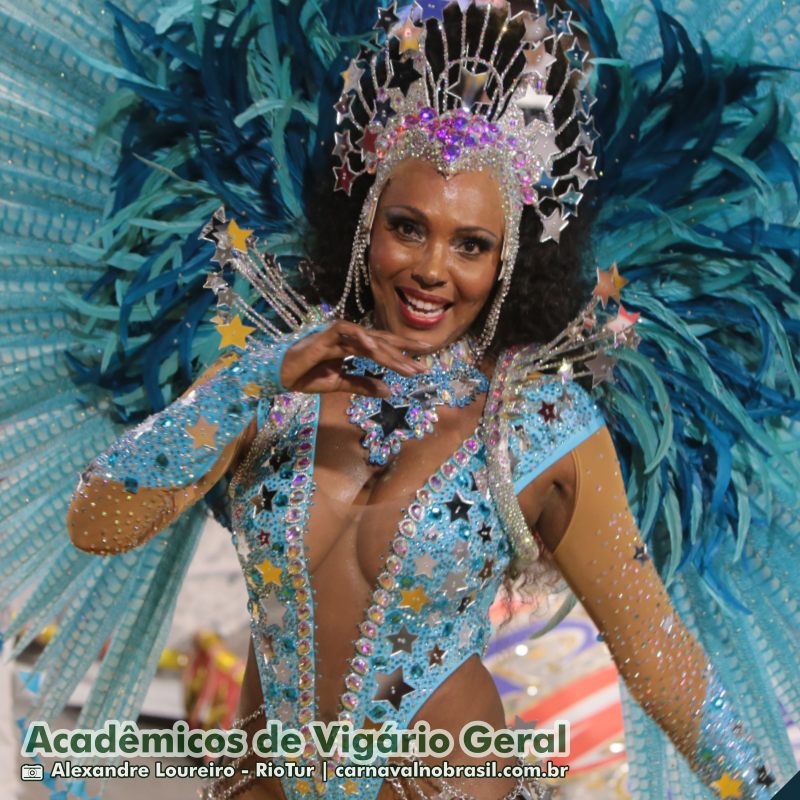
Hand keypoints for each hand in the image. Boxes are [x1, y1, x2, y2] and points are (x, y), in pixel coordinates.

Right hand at [279, 320, 431, 397]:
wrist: (282, 375)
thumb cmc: (308, 376)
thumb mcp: (340, 384)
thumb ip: (363, 385)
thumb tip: (389, 391)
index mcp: (354, 346)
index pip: (383, 348)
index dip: (403, 356)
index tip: (423, 366)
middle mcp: (350, 337)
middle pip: (383, 340)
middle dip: (405, 349)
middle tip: (427, 357)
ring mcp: (339, 334)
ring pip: (370, 340)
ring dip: (389, 353)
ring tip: (407, 367)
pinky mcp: (326, 334)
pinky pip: (347, 332)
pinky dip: (362, 338)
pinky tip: (376, 349)